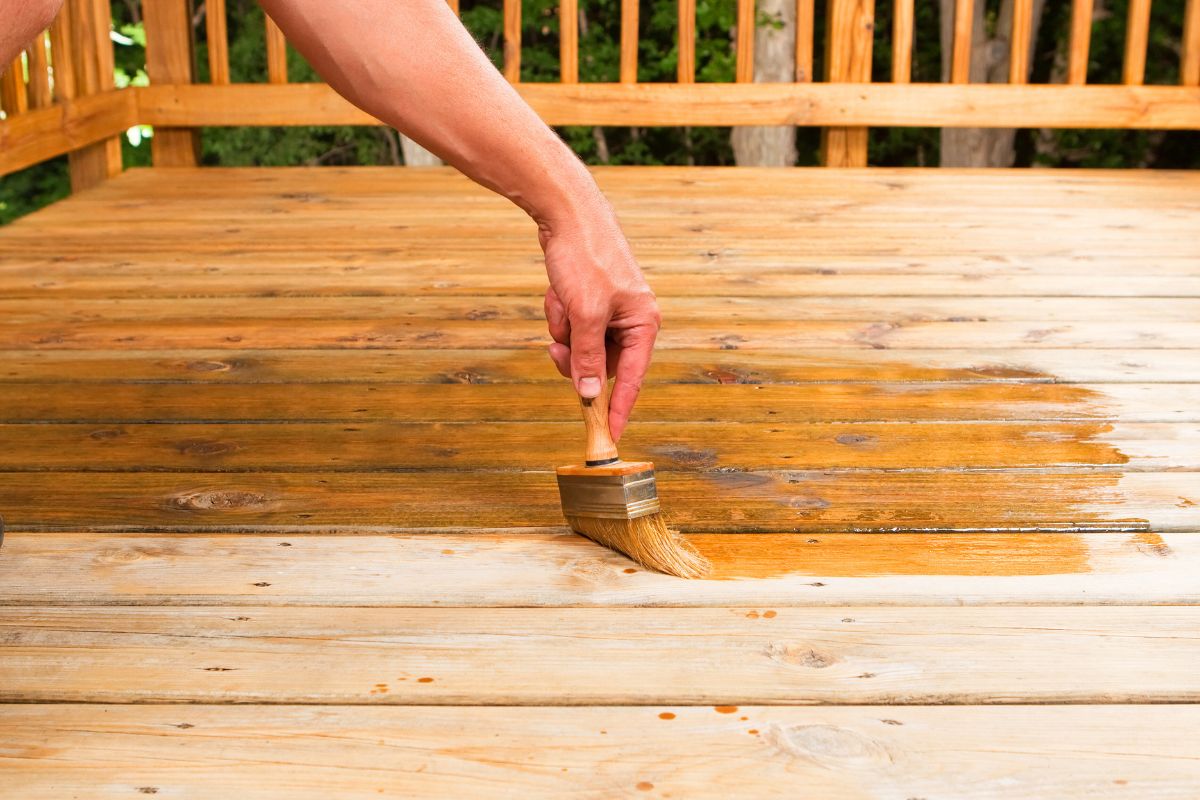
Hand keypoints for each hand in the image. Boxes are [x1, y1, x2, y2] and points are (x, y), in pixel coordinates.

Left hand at [538, 205, 660, 441]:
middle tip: (557, 347)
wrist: (567, 213)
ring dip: (563, 330)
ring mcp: (610, 310)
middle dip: (575, 355)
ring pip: (581, 345)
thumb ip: (587, 358)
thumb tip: (589, 396)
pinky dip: (559, 313)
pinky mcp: (590, 301)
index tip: (611, 435)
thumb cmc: (584, 258)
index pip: (632, 378)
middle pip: (600, 364)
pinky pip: (571, 326)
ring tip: (560, 301)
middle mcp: (631, 320)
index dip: (620, 408)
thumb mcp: (584, 314)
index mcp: (643, 323)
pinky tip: (557, 291)